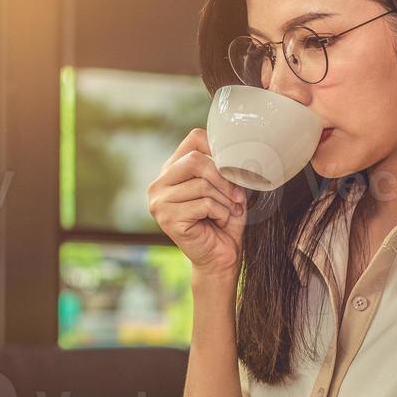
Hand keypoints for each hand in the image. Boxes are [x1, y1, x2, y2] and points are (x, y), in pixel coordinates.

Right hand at [147, 129, 247, 282]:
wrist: (220, 257)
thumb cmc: (224, 220)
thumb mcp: (225, 187)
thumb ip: (222, 166)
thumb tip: (234, 150)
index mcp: (172, 170)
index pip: (194, 138)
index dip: (218, 149)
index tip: (232, 168)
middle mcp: (159, 184)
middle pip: (195, 160)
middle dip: (223, 178)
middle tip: (237, 196)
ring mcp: (159, 202)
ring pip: (202, 184)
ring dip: (225, 200)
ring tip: (228, 211)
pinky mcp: (167, 219)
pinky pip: (204, 204)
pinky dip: (220, 212)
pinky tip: (218, 221)